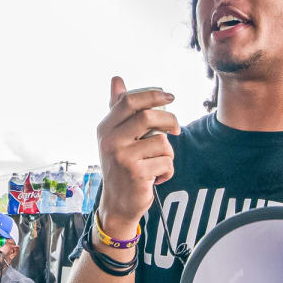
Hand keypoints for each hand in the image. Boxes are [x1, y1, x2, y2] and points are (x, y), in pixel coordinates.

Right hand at [96, 76, 180, 232]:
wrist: (117, 203)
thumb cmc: (120, 165)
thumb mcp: (115, 137)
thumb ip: (117, 109)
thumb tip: (116, 79)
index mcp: (105, 128)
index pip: (129, 101)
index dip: (153, 95)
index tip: (171, 97)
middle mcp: (111, 141)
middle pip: (148, 117)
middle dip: (169, 121)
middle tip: (176, 130)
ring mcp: (123, 158)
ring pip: (162, 142)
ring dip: (168, 153)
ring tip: (157, 163)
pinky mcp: (137, 173)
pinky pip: (166, 162)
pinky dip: (167, 171)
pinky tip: (156, 178)